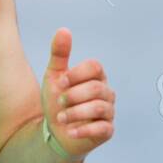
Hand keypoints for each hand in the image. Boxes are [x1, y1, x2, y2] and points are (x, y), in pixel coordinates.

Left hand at [42, 27, 114, 157]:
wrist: (55, 132)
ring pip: (98, 107)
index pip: (94, 67)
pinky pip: (102, 128)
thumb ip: (59, 54)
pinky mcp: (107, 130)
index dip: (76, 74)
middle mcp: (106, 92)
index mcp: (96, 77)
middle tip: (59, 102)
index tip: (61, 82)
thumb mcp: (54, 76)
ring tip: (61, 118)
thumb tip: (63, 30)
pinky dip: (83, 129)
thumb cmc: (58, 102)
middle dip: (73, 95)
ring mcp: (108, 112)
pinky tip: (70, 131)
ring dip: (75, 113)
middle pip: (95, 88)